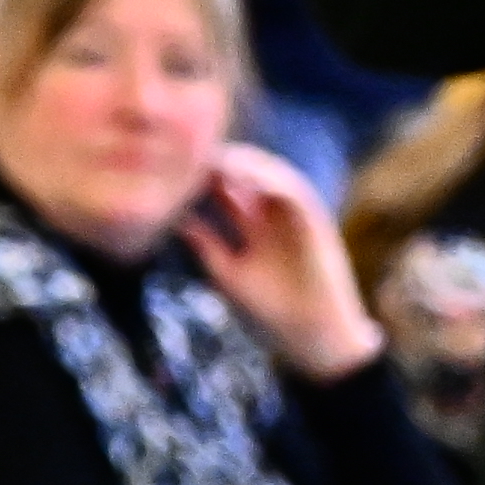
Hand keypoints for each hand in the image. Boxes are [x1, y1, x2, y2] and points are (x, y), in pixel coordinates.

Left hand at [180, 145, 382, 380]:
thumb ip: (204, 244)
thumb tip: (172, 220)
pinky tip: (243, 177)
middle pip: (245, 172)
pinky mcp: (316, 220)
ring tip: (212, 157)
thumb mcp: (226, 272)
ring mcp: (294, 214)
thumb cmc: (270, 309)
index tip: (168, 166)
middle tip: (187, 150)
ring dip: (243, 162)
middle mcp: (272, 212)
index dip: (199, 175)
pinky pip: (292, 192)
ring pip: (270, 173)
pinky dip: (269, 180)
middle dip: (219, 160)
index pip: (223, 187)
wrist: (312, 335)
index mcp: (251, 222)